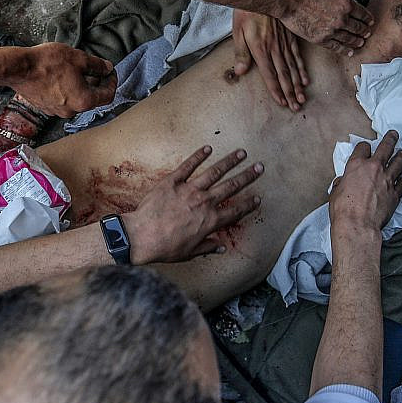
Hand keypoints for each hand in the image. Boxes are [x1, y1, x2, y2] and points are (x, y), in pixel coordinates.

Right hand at [11, 44, 117, 117]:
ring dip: (81, 86)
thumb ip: (97, 65)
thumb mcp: (78, 58)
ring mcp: (57, 111)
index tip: (110, 72)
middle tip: (94, 68)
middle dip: (96, 83)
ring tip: (76, 70)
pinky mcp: (46, 108)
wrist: (19, 69)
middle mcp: (72, 111)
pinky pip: (63, 100)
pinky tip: (61, 76)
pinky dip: (67, 90)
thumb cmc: (47, 63)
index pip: (108, 96)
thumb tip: (107, 68)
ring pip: (77, 100)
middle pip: (92, 99)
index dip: (112, 82)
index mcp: (84, 101)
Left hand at [123, 146, 262, 263]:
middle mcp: (204, 202)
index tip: (258, 198)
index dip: (248, 205)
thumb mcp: (190, 253)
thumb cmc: (165, 247)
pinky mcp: (173, 181)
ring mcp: (189, 189)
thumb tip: (220, 248)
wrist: (142, 236)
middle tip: (259, 167)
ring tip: (241, 153)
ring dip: (229, 162)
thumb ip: (207, 247)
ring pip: (215, 172)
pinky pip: (188, 166)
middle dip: (247, 177)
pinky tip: (207, 148)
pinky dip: (198, 156)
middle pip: (231, 187)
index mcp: (210, 221)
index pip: (235, 211)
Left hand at [232, 10, 308, 110]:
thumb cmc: (246, 11)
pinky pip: (297, 55)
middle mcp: (275, 48)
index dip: (276, 90)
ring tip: (302, 98)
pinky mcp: (290, 36)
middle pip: (284, 75)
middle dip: (290, 92)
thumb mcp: (237, 31)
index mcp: (261, 50)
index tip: (282, 103)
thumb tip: (240, 72)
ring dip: (298, 84)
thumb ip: (240, 53)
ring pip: (292, 68)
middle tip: (296, 107)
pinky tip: (305, 78)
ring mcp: (284, 43)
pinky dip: (302, 68)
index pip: (270, 75)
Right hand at [278, 0, 373, 55]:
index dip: (368, 18)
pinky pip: (336, 47)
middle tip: (367, 33)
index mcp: (346, 4)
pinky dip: (344, 50)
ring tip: (360, 43)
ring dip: (357, 41)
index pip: (362, 14)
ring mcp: (332, 31)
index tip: (370, 21)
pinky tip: (349, 52)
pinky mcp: (321, 39)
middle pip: (358, 28)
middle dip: (364, 31)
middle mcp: (342, 19)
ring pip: (349, 39)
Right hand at [329, 131, 401, 241]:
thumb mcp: (335, 192)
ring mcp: (387, 180)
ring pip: (398, 163)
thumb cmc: (343, 210)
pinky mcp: (395, 194)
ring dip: (401, 157)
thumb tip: (343, 183)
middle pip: (386, 148)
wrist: (358, 224)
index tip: (366, 148)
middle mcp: (374, 169)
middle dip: (390, 139)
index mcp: (356, 165)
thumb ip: (342, 183)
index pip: (363, 148)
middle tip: (394, 135)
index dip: (364, 147)